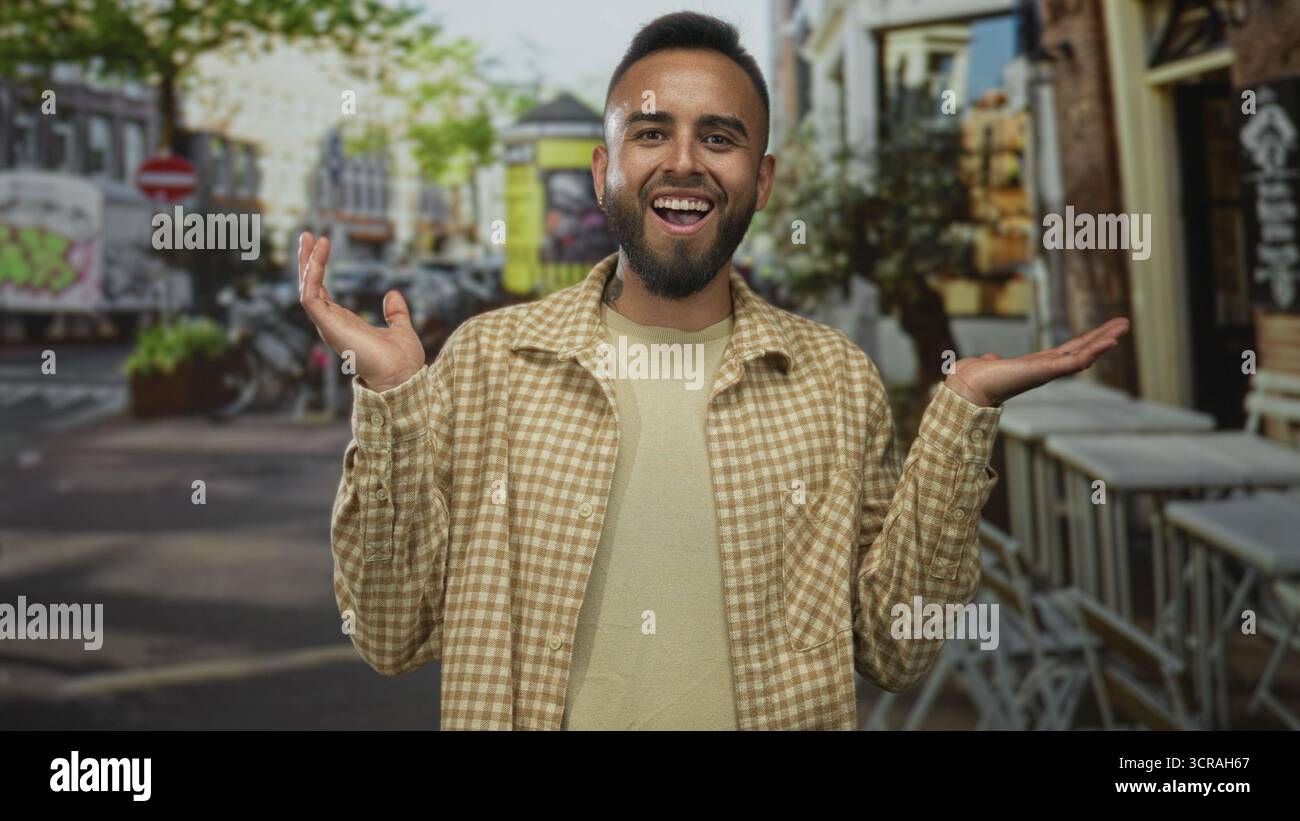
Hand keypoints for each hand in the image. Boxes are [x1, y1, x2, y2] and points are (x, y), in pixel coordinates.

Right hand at [297, 231, 424, 392]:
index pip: (322, 292)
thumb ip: (395, 313)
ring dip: (307, 262)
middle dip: (307, 261)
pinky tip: (320, 252)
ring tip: (310, 237)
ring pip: (307, 289)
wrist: (404, 378)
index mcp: (344, 323)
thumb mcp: (401, 329)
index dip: (319, 270)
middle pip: (310, 287)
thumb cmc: (403, 361)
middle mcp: (332, 324)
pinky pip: (311, 295)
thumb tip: (393, 295)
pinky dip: (313, 272)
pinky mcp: (328, 325)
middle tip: (307, 235)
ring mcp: (328, 325)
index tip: (322, 245)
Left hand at [944, 317, 1130, 406]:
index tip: (1105, 331)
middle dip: (1103, 336)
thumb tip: (990, 358)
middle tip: (1125, 322)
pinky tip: (1109, 342)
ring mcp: (1049, 371)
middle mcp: (1048, 368)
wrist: (970, 385)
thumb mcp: (993, 363)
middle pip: (1082, 349)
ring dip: (1104, 341)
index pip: (1069, 350)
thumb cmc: (979, 377)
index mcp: (1039, 365)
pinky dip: (1093, 352)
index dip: (1087, 340)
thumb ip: (995, 360)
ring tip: (1123, 328)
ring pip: (1084, 355)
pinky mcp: (1047, 371)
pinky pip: (1076, 361)